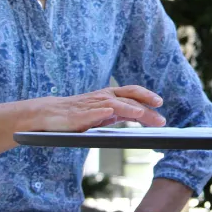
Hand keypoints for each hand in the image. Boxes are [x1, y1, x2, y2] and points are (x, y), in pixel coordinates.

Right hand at [24, 85, 166, 132]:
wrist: (51, 114)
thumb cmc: (80, 114)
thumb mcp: (104, 113)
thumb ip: (121, 113)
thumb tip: (144, 117)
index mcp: (110, 96)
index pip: (132, 94)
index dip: (147, 97)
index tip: (160, 104)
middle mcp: (103, 98)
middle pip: (128, 97)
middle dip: (145, 102)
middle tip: (159, 108)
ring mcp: (92, 105)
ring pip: (113, 104)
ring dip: (128, 108)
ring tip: (141, 113)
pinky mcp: (79, 115)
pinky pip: (91, 112)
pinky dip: (100, 111)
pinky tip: (108, 112)